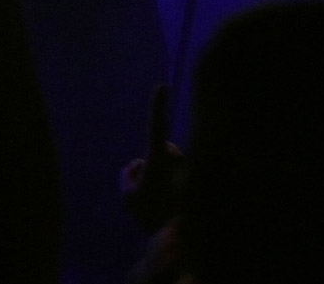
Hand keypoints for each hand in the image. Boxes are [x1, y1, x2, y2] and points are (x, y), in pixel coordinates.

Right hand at [121, 86, 184, 233]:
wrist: (178, 237)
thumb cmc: (152, 216)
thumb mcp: (129, 198)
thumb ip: (128, 177)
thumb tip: (135, 165)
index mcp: (161, 158)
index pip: (157, 126)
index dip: (158, 105)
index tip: (162, 86)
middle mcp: (178, 159)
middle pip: (158, 154)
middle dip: (151, 167)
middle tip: (149, 194)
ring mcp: (188, 169)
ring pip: (167, 167)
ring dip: (162, 179)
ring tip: (163, 204)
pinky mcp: (195, 180)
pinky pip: (175, 180)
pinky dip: (172, 190)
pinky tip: (172, 208)